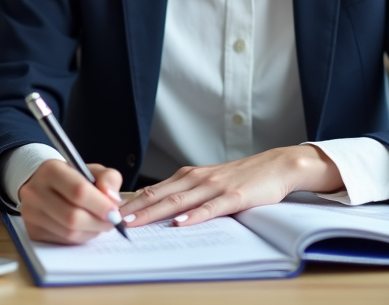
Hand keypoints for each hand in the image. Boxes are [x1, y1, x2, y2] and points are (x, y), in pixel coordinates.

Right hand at [18, 160, 124, 244]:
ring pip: (68, 233)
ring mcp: (30, 213)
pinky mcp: (32, 231)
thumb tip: (112, 200)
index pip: (78, 191)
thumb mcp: (92, 170)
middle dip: (98, 222)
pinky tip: (86, 228)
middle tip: (112, 221)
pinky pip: (63, 241)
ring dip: (91, 232)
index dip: (100, 205)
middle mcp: (35, 192)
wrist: (43, 184)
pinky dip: (80, 238)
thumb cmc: (72, 178)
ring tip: (100, 224)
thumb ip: (108, 179)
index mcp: (51, 170)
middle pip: (72, 217)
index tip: (115, 211)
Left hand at [118, 146, 341, 227]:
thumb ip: (186, 191)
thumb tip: (158, 204)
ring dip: (155, 212)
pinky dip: (194, 216)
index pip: (155, 190)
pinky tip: (181, 223)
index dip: (133, 202)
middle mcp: (198, 178)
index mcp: (189, 176)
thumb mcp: (209, 181)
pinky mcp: (234, 196)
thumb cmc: (242, 177)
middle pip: (160, 195)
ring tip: (135, 222)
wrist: (276, 166)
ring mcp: (215, 187)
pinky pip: (211, 208)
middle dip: (135, 208)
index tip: (112, 211)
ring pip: (179, 201)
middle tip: (113, 219)